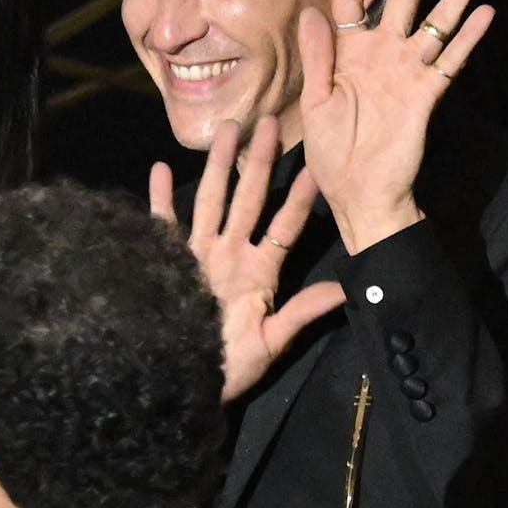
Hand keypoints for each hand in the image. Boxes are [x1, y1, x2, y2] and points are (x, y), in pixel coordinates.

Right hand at [150, 117, 343, 399]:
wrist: (183, 384)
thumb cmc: (230, 367)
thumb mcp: (272, 341)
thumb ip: (303, 312)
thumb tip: (347, 291)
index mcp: (259, 271)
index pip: (286, 225)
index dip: (301, 197)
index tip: (318, 167)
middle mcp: (231, 254)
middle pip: (247, 199)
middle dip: (258, 162)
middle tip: (269, 122)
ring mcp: (198, 256)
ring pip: (211, 201)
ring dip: (218, 166)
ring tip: (227, 131)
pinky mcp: (167, 263)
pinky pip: (163, 226)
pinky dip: (161, 199)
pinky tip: (162, 169)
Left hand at [298, 0, 493, 252]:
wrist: (360, 194)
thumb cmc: (331, 154)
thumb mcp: (316, 103)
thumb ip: (318, 56)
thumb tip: (311, 11)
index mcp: (348, 52)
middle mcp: (382, 53)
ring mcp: (408, 70)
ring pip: (439, 20)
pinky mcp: (427, 94)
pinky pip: (451, 60)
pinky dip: (468, 38)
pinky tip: (486, 13)